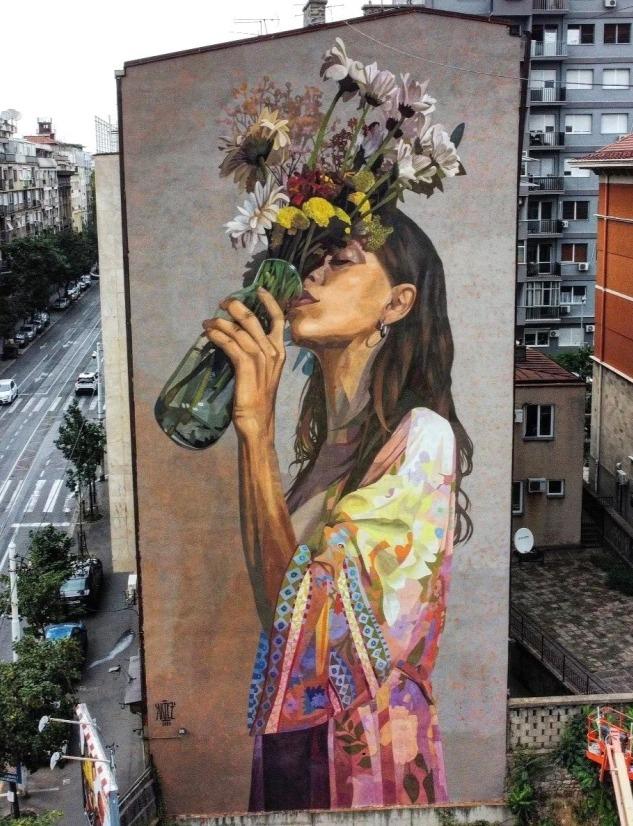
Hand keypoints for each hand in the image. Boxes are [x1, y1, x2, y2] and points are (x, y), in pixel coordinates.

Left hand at [202, 288, 284, 439]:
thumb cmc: (257, 400)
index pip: (279, 320)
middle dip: (236, 307)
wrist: (258, 422)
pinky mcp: (247, 368)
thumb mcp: (261, 373)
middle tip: (222, 303)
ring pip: (239, 331)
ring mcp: (261, 360)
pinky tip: (209, 334)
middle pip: (254, 320)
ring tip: (207, 322)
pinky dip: (218, 336)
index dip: (269, 302)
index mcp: (279, 352)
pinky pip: (230, 344)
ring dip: (221, 323)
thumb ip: (254, 354)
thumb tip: (235, 337)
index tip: (258, 290)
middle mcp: (273, 353)